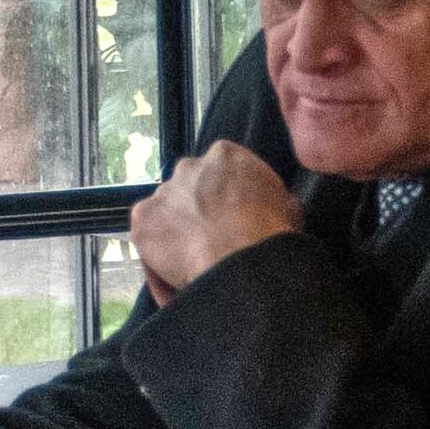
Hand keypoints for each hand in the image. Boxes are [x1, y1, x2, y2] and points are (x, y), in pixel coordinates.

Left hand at [130, 138, 302, 299]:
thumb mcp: (287, 205)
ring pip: (165, 213)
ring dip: (176, 232)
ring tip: (193, 262)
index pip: (218, 171)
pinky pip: (148, 240)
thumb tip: (269, 207)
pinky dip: (158, 256)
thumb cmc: (273, 234)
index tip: (230, 218)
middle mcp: (187, 166)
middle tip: (211, 239)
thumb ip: (267, 197)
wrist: (243, 261)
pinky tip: (178, 274)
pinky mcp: (142, 220)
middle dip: (195, 210)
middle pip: (187, 187)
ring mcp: (161, 192)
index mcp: (225, 155)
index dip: (223, 197)